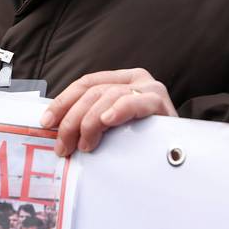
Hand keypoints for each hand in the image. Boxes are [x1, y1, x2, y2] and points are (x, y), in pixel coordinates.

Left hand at [41, 68, 176, 155]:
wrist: (182, 150)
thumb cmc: (144, 140)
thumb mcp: (114, 125)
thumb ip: (91, 119)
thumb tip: (56, 129)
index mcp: (120, 79)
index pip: (85, 84)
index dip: (62, 102)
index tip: (46, 123)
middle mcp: (134, 78)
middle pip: (92, 91)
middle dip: (72, 119)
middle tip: (63, 146)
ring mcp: (148, 88)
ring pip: (107, 96)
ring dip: (90, 122)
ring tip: (85, 145)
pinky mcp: (160, 101)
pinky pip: (135, 101)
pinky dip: (118, 110)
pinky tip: (107, 120)